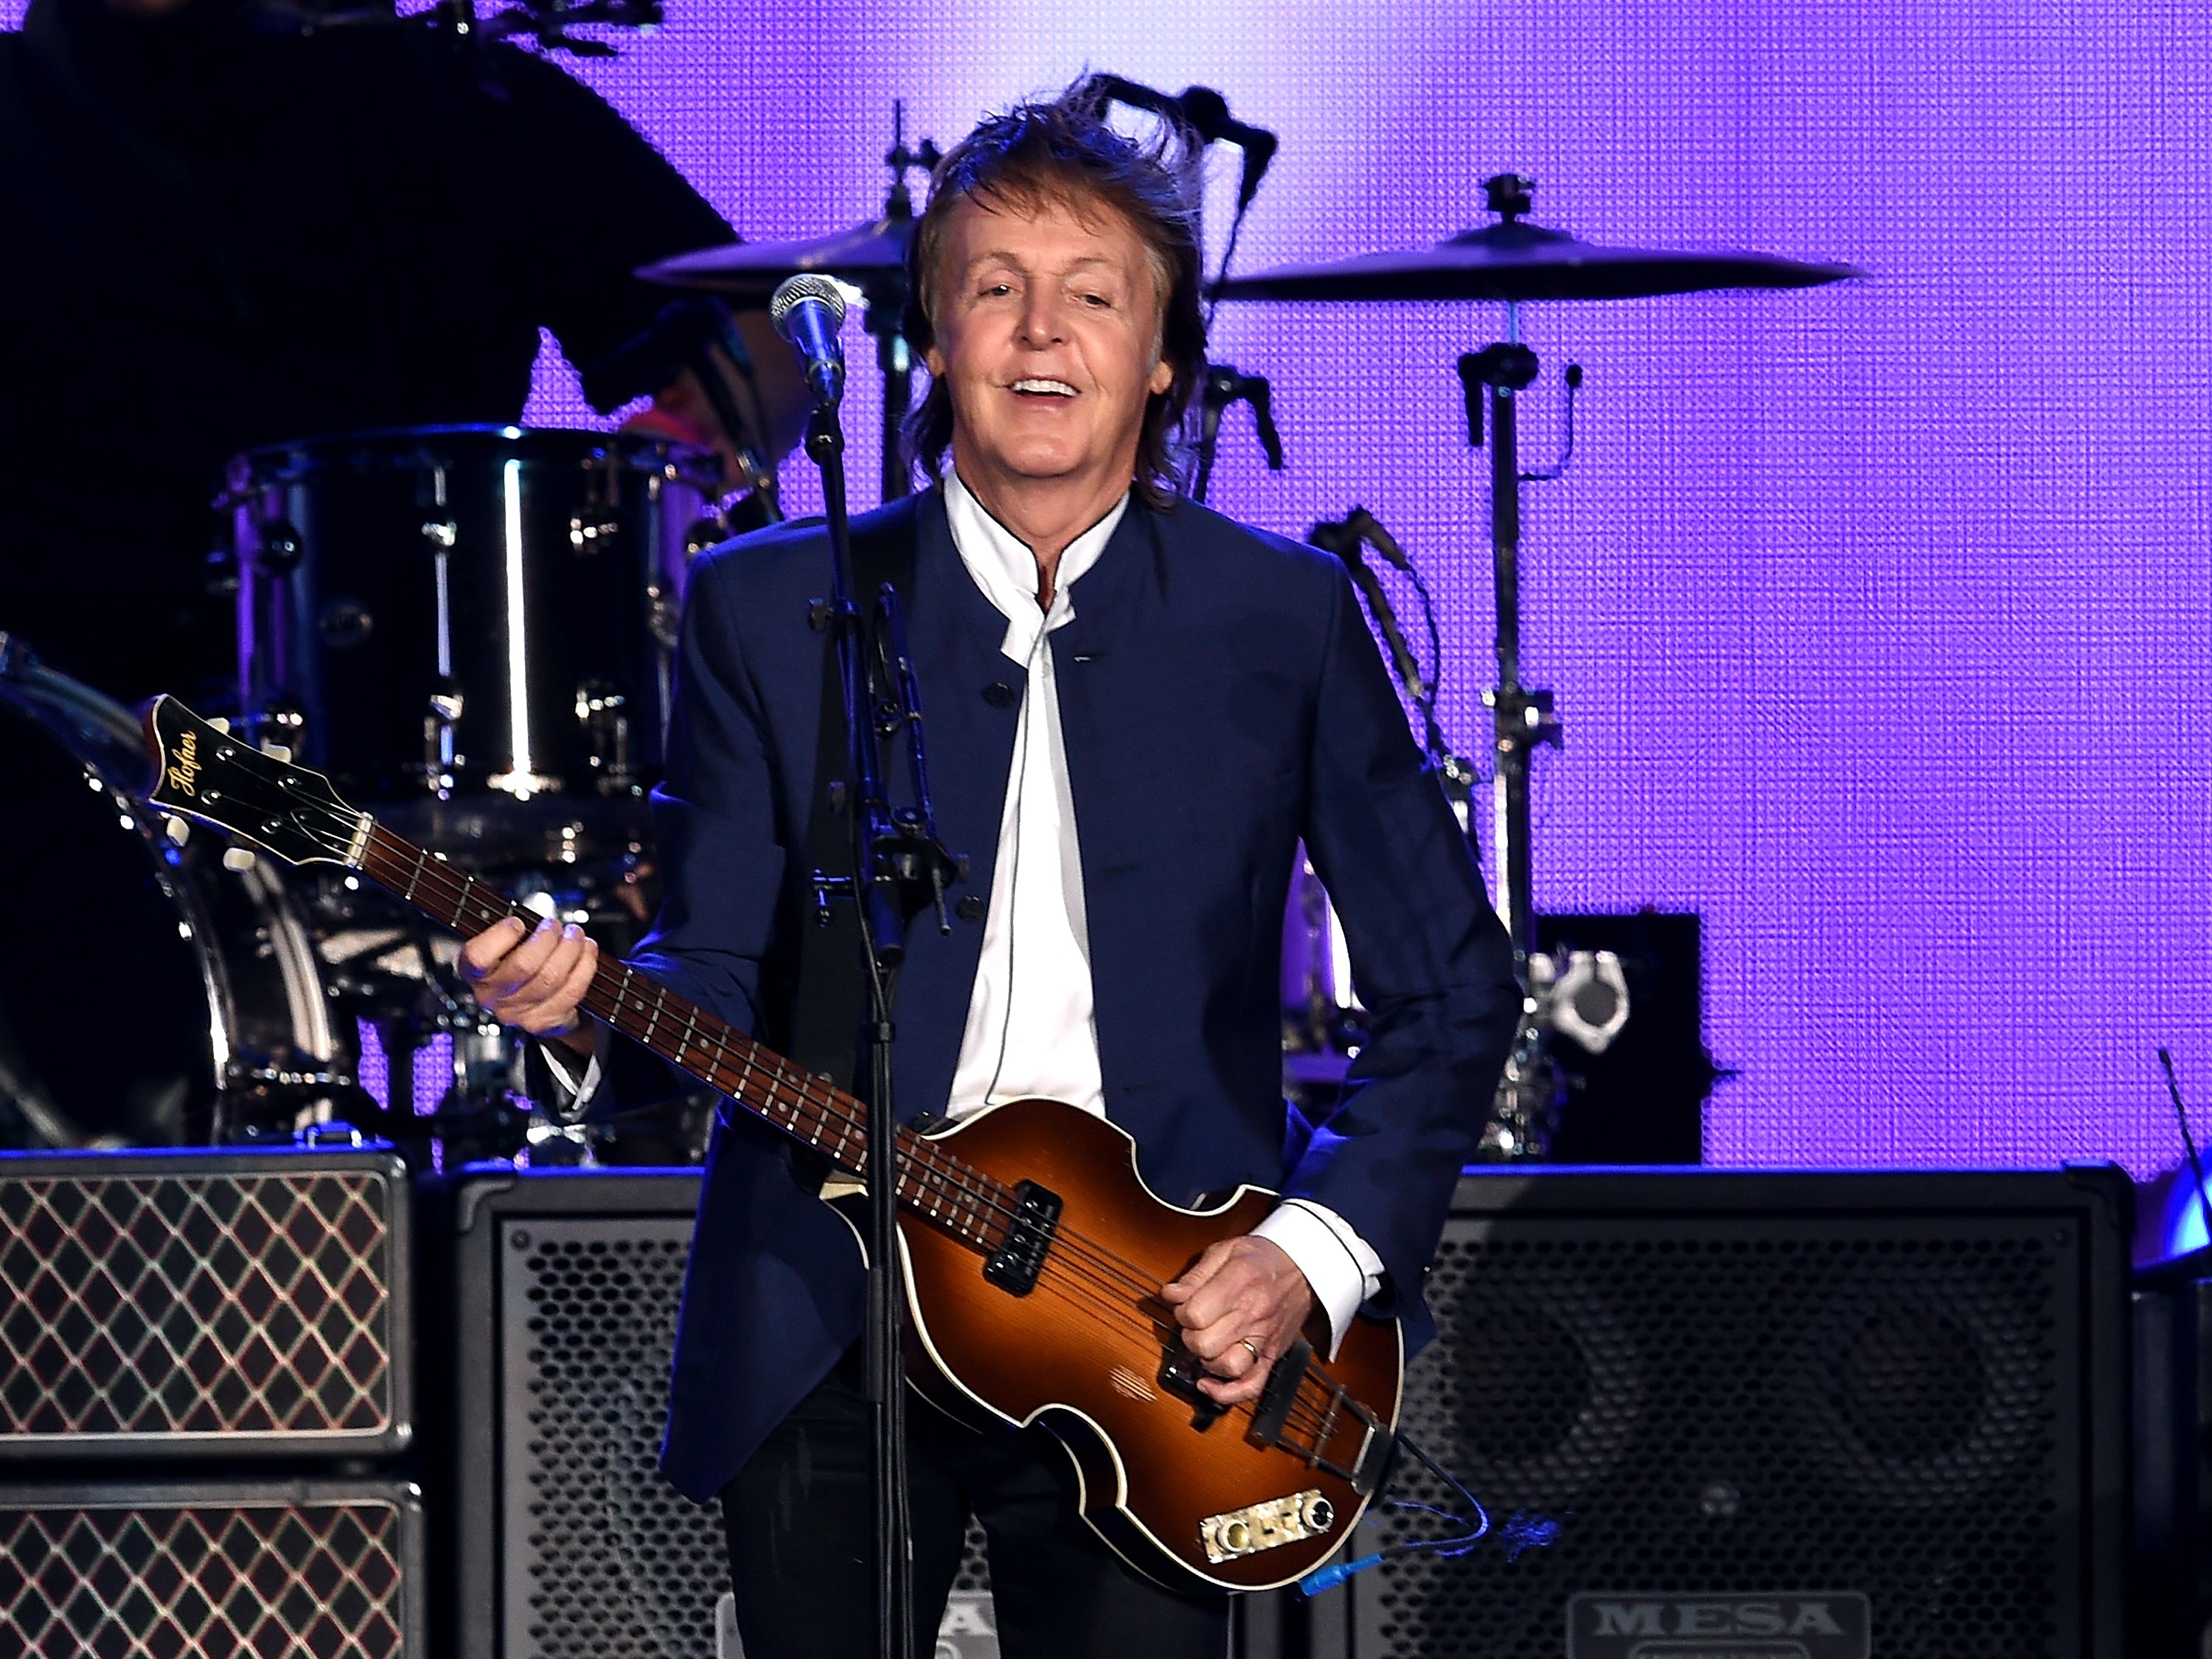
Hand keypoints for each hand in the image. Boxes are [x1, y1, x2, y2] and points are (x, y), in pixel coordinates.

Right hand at [456, 916, 597, 1054]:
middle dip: (548, 938)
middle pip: (524, 965)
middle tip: (555, 925)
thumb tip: (539, 920)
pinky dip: (585, 968)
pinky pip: (571, 993)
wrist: (526, 1000)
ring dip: (571, 950)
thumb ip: (512, 930)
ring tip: (575, 935)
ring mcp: (516, 1013)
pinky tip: (587, 953)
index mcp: (473, 971)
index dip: (502, 936)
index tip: (518, 923)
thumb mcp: (503, 942)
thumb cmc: (514, 959)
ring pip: (552, 978)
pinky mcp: (542, 1021)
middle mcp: (491, 996)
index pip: (478, 956)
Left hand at [1159, 1234, 1315, 1404]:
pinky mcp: (1273, 1354)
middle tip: (1195, 1323)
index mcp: (1239, 1282)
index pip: (1194, 1314)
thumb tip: (1172, 1295)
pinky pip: (1252, 1385)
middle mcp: (1253, 1313)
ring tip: (1206, 1344)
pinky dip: (1227, 1393)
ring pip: (1226, 1367)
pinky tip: (1209, 1384)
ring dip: (1206, 1359)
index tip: (1184, 1305)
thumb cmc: (1263, 1258)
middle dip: (1189, 1335)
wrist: (1305, 1266)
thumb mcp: (1226, 1250)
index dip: (1180, 1312)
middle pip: (1204, 1343)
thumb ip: (1196, 1274)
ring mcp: (1265, 1337)